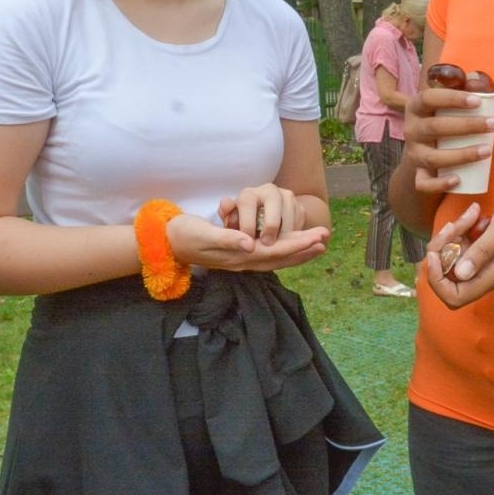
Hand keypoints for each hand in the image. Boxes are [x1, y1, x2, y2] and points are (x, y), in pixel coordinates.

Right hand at [169, 212, 328, 272]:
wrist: (167, 243)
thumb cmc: (184, 234)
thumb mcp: (204, 234)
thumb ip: (227, 239)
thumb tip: (250, 244)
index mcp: (238, 255)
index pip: (275, 251)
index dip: (297, 245)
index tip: (317, 237)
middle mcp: (244, 261)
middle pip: (280, 257)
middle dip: (304, 248)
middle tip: (326, 237)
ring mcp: (241, 260)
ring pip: (276, 258)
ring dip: (297, 251)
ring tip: (317, 244)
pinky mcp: (239, 255)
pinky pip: (268, 256)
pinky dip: (284, 251)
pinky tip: (292, 247)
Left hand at [217, 183, 305, 246]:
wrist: (263, 216)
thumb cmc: (243, 221)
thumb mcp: (231, 218)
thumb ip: (226, 213)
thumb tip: (225, 204)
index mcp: (250, 193)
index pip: (248, 204)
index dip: (247, 224)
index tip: (247, 240)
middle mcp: (270, 191)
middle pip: (274, 206)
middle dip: (270, 227)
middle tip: (266, 243)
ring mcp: (288, 198)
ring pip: (289, 218)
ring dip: (283, 235)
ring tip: (274, 246)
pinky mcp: (300, 208)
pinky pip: (299, 225)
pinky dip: (293, 237)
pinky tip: (282, 243)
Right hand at [401, 87, 493, 194]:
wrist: (420, 158)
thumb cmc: (446, 126)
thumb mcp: (459, 111)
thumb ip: (488, 102)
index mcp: (418, 107)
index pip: (430, 97)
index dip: (452, 98)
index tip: (478, 101)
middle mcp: (412, 130)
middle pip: (435, 127)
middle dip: (467, 126)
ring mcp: (414, 154)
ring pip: (433, 157)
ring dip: (461, 155)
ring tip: (487, 151)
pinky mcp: (417, 175)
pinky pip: (424, 183)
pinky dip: (439, 183)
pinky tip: (457, 179)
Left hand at [422, 185, 493, 307]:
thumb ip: (483, 251)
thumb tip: (460, 274)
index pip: (454, 297)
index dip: (437, 279)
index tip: (436, 252)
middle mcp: (489, 275)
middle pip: (449, 277)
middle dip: (444, 250)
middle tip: (456, 224)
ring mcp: (487, 265)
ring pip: (453, 258)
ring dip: (454, 236)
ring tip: (472, 214)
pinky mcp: (486, 253)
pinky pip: (463, 247)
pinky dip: (462, 231)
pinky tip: (476, 215)